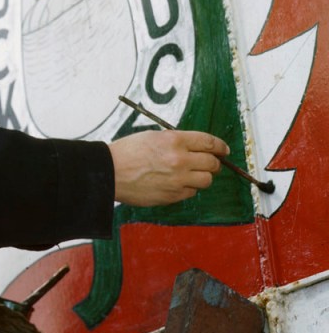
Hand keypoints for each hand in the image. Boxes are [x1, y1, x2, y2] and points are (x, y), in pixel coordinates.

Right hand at [109, 129, 229, 206]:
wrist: (109, 172)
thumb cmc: (127, 152)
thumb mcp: (153, 136)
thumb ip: (176, 141)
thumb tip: (195, 148)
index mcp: (175, 140)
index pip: (209, 142)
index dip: (220, 146)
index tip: (223, 149)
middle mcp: (180, 160)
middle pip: (212, 163)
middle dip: (214, 163)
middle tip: (210, 163)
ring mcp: (177, 180)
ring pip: (206, 180)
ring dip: (203, 177)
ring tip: (192, 174)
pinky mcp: (172, 196)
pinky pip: (191, 193)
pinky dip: (188, 188)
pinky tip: (177, 183)